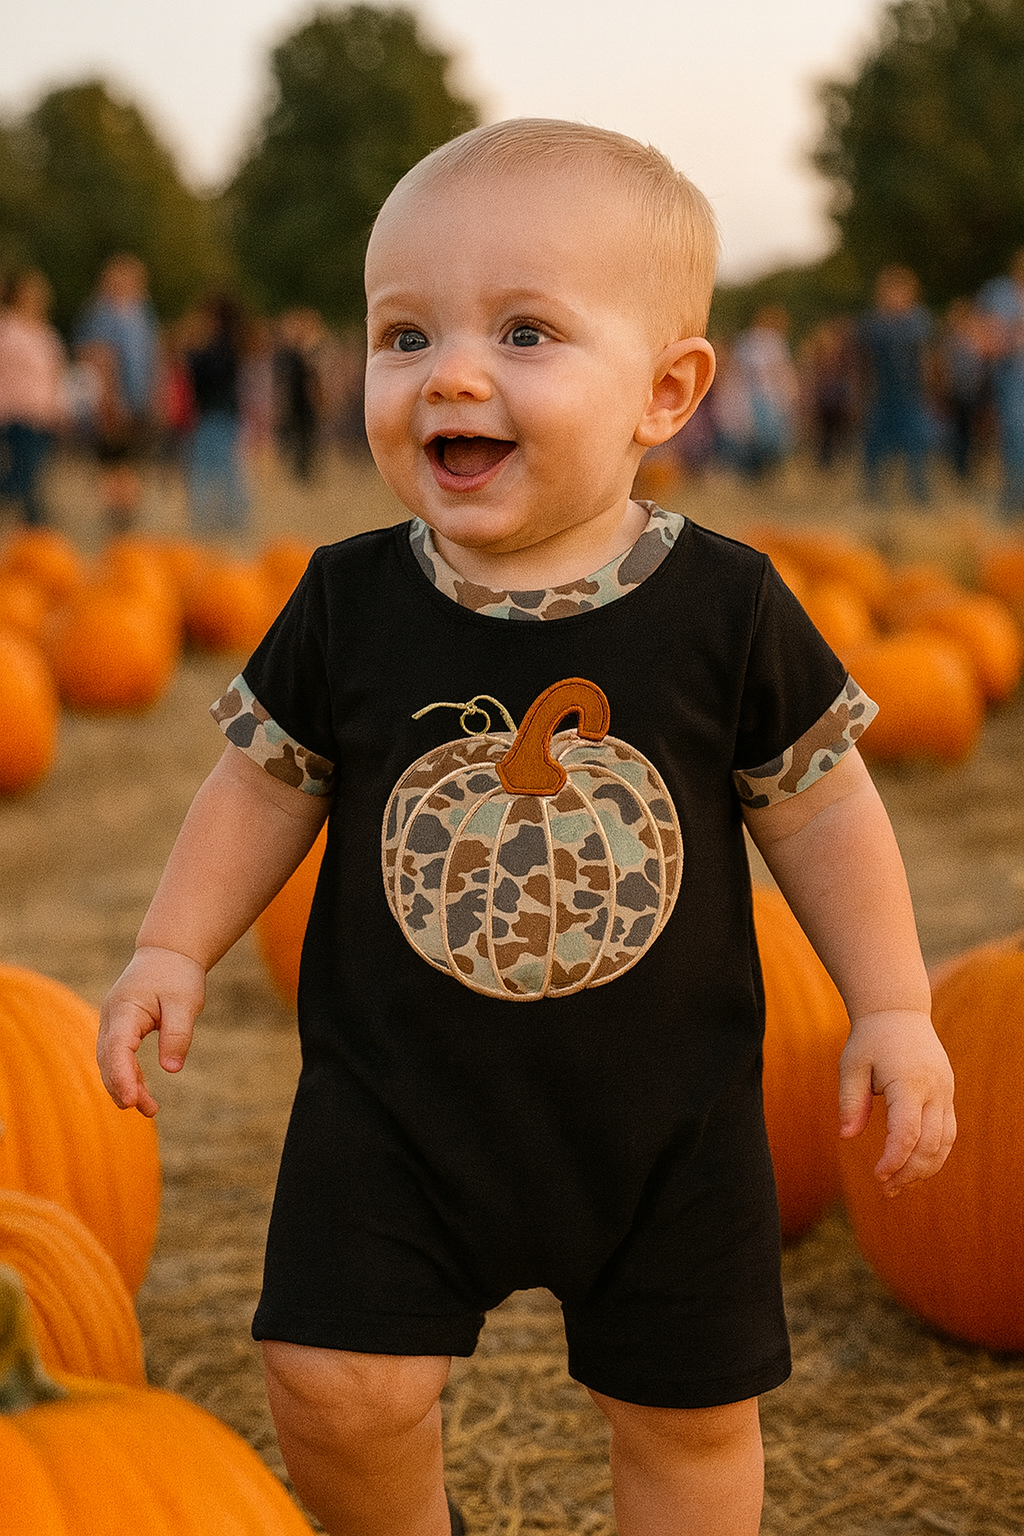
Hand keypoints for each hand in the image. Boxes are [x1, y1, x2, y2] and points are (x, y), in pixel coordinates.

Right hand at [97, 946, 205, 1116]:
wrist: (168, 953)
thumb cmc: (177, 975)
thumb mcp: (185, 1002)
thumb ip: (178, 1034)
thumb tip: (172, 1069)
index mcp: (125, 1008)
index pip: (117, 1048)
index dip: (122, 1075)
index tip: (132, 1100)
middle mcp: (112, 1018)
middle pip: (108, 1059)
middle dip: (123, 1087)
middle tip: (146, 1110)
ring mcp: (112, 1023)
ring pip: (110, 1061)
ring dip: (125, 1085)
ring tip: (150, 1109)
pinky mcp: (120, 1029)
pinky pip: (119, 1057)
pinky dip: (128, 1074)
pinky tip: (142, 1092)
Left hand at [838, 1010, 955, 1196]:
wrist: (899, 1013)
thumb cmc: (870, 1039)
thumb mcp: (852, 1064)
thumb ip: (850, 1100)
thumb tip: (846, 1137)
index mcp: (909, 1081)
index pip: (907, 1131)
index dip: (894, 1159)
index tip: (878, 1176)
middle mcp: (934, 1089)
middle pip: (931, 1143)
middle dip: (910, 1172)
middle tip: (887, 1191)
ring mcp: (945, 1092)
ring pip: (945, 1142)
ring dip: (925, 1169)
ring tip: (900, 1186)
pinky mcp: (947, 1096)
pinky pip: (947, 1132)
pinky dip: (935, 1154)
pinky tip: (915, 1168)